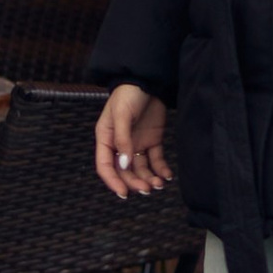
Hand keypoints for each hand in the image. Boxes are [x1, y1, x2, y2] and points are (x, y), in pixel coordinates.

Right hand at [96, 84, 170, 198]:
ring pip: (141, 168)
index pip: (105, 166)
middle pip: (125, 171)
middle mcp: (120, 144)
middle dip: (135, 182)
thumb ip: (123, 140)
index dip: (113, 181)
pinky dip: (160, 169)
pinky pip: (155, 160)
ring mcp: (136, 143)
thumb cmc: (128, 94)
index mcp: (106, 138)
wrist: (147, 80)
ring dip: (148, 178)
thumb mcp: (121, 115)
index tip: (123, 192)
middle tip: (148, 189)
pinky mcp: (152, 140)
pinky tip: (167, 176)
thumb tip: (123, 164)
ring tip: (159, 184)